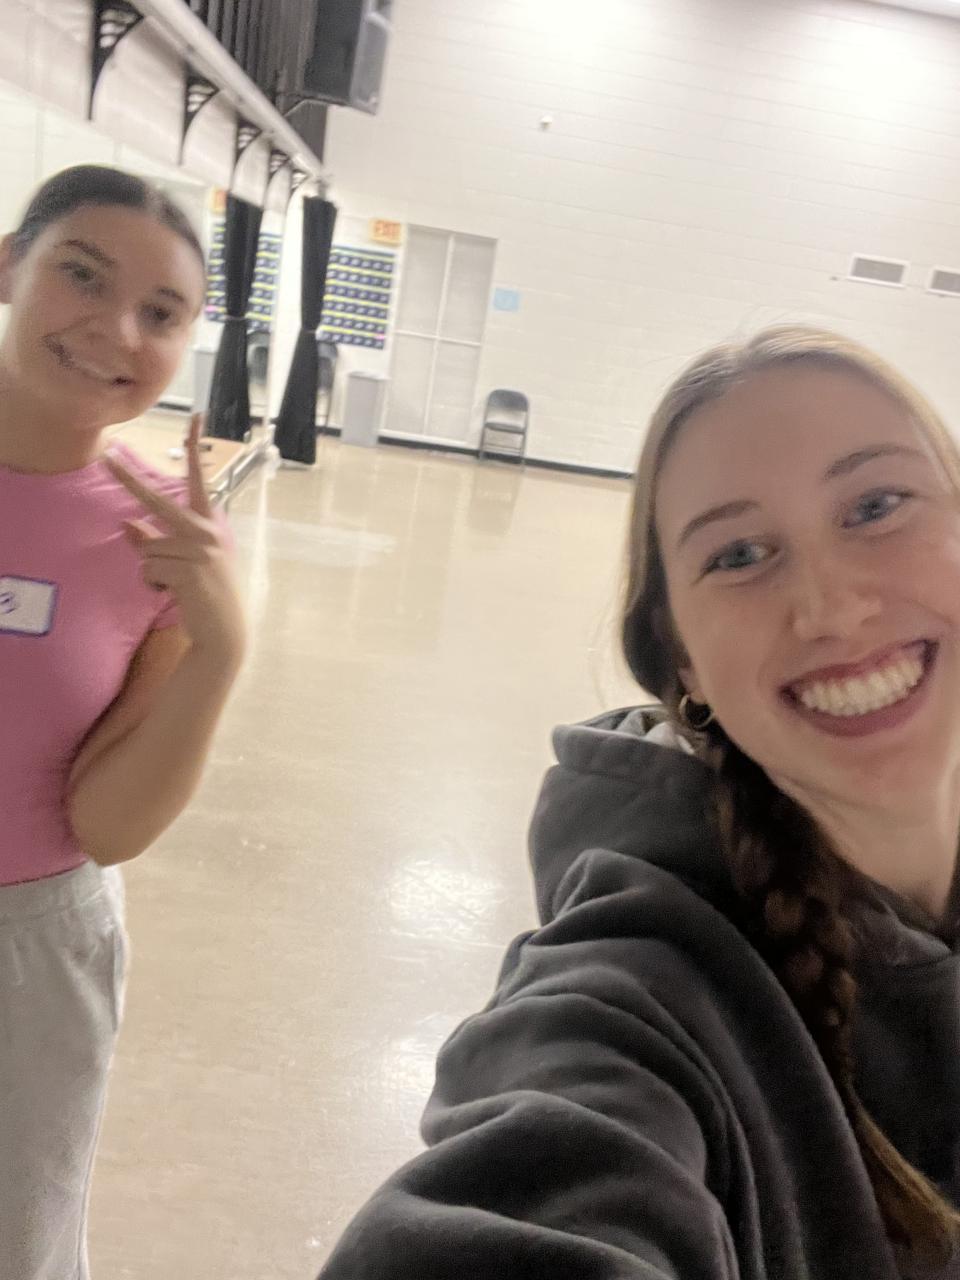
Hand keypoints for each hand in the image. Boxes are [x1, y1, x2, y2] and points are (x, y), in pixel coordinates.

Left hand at [106, 415, 245, 667]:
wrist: (225, 631)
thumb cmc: (206, 593)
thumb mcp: (187, 560)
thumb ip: (158, 540)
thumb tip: (127, 525)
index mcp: (211, 522)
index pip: (201, 478)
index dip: (196, 447)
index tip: (196, 417)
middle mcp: (207, 530)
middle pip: (157, 501)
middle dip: (128, 480)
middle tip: (107, 455)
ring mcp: (199, 549)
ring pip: (147, 548)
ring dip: (153, 570)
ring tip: (177, 586)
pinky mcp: (188, 569)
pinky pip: (149, 569)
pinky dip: (154, 585)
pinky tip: (176, 595)